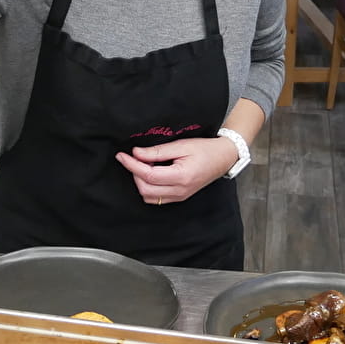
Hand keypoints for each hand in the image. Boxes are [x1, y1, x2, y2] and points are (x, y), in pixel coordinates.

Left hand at [114, 136, 238, 204]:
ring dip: (140, 182)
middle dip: (134, 174)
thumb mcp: (181, 145)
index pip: (148, 175)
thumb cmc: (205, 149)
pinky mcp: (179, 197)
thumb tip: (136, 153)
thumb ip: (158, 151)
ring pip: (149, 197)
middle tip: (132, 158)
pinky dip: (148, 187)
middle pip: (145, 189)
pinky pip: (156, 198)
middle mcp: (180, 191)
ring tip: (142, 165)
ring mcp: (180, 196)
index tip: (122, 156)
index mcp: (181, 177)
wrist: (223, 158)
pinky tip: (149, 174)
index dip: (132, 165)